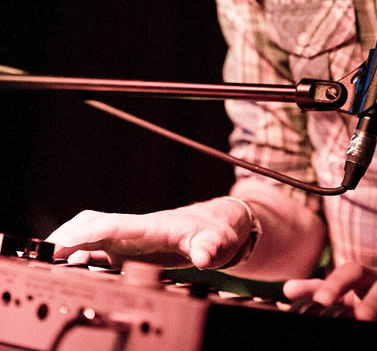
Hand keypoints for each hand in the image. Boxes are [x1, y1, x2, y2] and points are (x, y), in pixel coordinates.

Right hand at [47, 197, 251, 269]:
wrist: (220, 226)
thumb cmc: (217, 231)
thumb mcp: (218, 241)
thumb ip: (210, 248)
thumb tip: (204, 256)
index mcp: (151, 226)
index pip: (113, 225)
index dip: (86, 233)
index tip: (62, 242)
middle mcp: (136, 230)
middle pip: (94, 224)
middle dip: (67, 235)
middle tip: (43, 253)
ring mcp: (132, 238)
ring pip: (93, 233)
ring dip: (69, 242)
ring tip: (47, 258)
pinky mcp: (131, 248)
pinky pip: (99, 248)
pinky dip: (79, 253)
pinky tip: (69, 264)